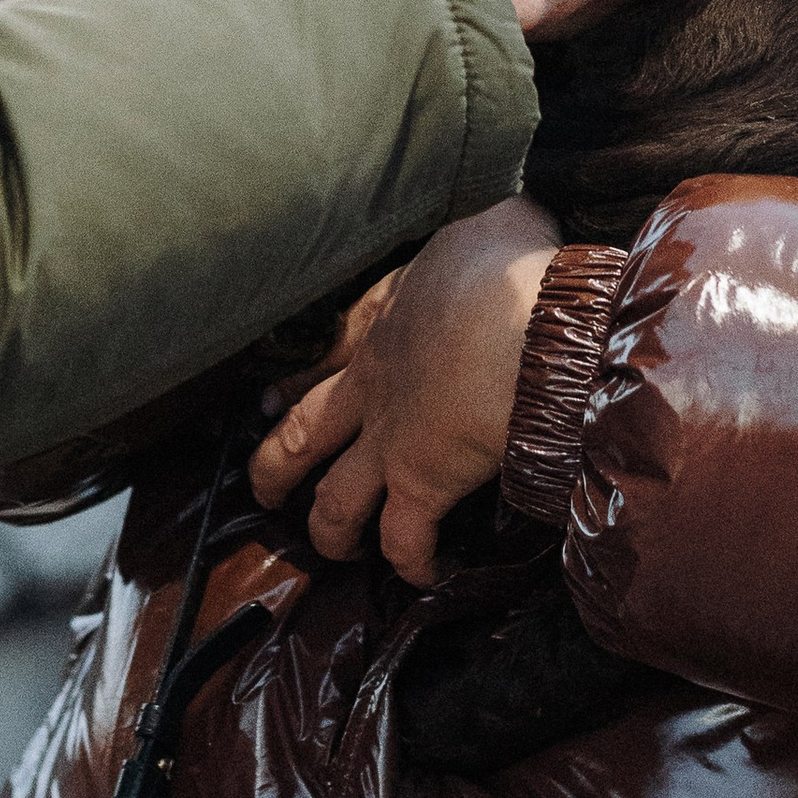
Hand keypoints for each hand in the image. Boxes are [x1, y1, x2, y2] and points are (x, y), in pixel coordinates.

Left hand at [249, 197, 557, 583]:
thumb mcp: (500, 229)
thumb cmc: (517, 267)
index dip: (300, 381)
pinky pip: (404, 539)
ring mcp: (390, 440)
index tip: (276, 401)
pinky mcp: (422, 484)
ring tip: (333, 550)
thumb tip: (526, 220)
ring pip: (334, 499)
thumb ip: (499, 232)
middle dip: (276, 464)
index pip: (330, 352)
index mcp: (386, 323)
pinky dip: (410, 563)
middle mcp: (373, 387)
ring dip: (330, 530)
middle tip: (263, 488)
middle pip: (302, 433)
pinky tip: (423, 577)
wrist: (534, 322)